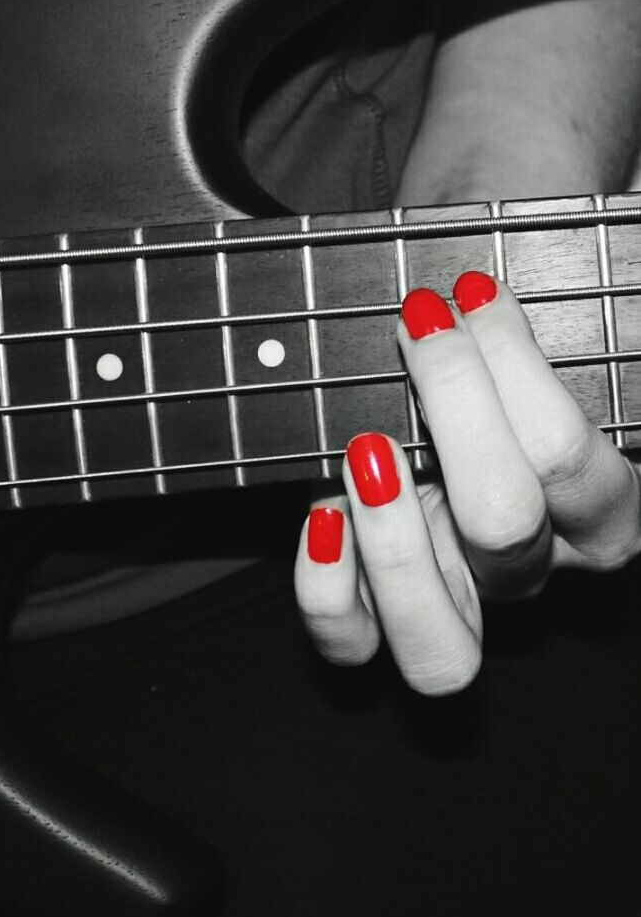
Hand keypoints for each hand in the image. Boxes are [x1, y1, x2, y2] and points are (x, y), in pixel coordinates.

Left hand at [293, 270, 640, 695]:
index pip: (568, 462)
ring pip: (442, 647)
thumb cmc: (480, 331)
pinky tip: (321, 513)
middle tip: (418, 334)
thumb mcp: (532, 287)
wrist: (435, 367)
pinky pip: (353, 642)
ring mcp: (454, 596)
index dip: (511, 369)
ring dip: (395, 545)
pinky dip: (327, 589)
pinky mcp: (378, 609)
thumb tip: (490, 270)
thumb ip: (520, 298)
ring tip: (368, 449)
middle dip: (456, 413)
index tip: (466, 291)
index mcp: (595, 502)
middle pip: (506, 529)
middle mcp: (529, 562)